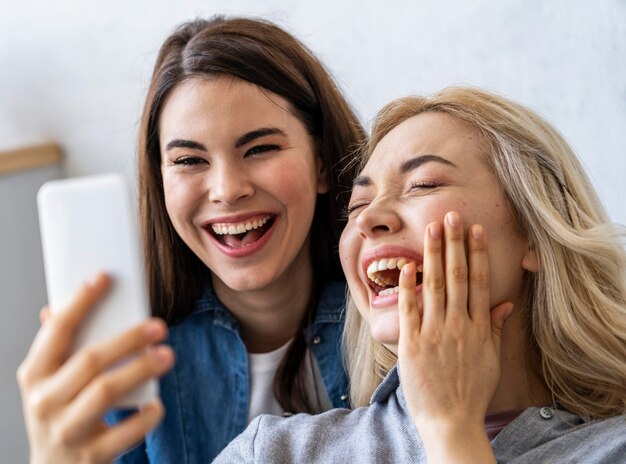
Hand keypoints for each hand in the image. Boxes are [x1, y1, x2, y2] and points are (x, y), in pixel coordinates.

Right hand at [17, 273, 174, 463]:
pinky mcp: (92, 456)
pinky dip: (146, 416)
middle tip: (159, 326)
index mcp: (34, 376)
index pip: (56, 331)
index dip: (80, 301)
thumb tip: (55, 307)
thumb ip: (57, 348)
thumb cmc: (58, 416)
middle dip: (128, 338)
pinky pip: (125, 432)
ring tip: (167, 355)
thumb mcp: (48, 383)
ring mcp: (67, 431)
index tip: (104, 277)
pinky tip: (156, 404)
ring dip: (141, 369)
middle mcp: (45, 402)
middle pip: (89, 359)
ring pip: (106, 391)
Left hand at [397, 212, 512, 463]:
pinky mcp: (413, 343)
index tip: (474, 230)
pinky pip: (410, 309)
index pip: (479, 282)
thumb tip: (504, 304)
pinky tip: (407, 266)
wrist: (450, 420)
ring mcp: (435, 333)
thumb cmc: (471, 391)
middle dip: (454, 243)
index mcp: (480, 328)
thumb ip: (495, 329)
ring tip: (431, 229)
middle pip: (458, 276)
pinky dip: (408, 287)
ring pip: (435, 285)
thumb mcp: (491, 360)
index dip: (477, 253)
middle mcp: (459, 325)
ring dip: (433, 255)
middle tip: (450, 215)